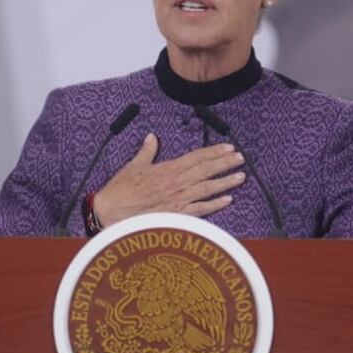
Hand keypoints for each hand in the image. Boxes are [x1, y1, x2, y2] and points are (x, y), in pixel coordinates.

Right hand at [94, 134, 245, 226]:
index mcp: (168, 168)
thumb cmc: (121, 190)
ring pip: (207, 188)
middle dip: (225, 163)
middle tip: (241, 158)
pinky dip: (214, 205)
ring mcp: (178, 199)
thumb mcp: (134, 165)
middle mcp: (177, 182)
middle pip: (206, 170)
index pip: (197, 157)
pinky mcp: (176, 215)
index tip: (229, 147)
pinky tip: (227, 200)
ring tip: (240, 177)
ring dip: (225, 182)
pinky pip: (200, 209)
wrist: (111, 212)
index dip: (214, 151)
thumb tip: (151, 137)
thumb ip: (146, 151)